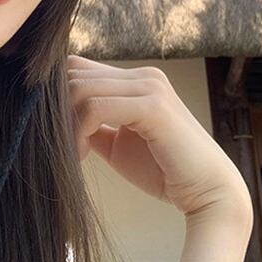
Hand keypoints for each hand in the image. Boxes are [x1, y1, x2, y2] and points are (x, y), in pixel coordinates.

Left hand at [67, 54, 252, 222]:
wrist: (207, 193)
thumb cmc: (162, 170)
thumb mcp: (115, 143)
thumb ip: (91, 124)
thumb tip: (57, 118)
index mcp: (134, 79)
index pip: (78, 67)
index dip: (57, 95)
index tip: (54, 130)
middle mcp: (143, 75)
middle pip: (74, 73)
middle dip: (57, 110)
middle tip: (58, 144)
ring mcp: (149, 86)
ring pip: (80, 88)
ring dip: (66, 123)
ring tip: (73, 153)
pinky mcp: (153, 105)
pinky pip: (96, 107)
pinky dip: (79, 130)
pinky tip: (81, 154)